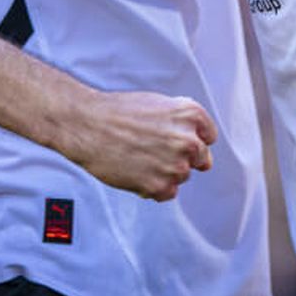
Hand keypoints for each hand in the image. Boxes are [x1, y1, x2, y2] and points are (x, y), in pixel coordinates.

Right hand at [63, 89, 216, 200]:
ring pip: (182, 176)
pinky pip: (168, 192)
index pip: (208, 138)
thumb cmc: (119, 112)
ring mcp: (176, 166)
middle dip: (181, 157)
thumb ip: (183, 121)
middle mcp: (189, 140)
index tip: (172, 139)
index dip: (190, 139)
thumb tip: (201, 140)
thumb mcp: (159, 103)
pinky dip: (153, 187)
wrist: (88, 125)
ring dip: (165, 172)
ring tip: (138, 157)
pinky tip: (134, 171)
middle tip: (153, 150)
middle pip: (201, 160)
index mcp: (191, 115)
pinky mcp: (160, 186)